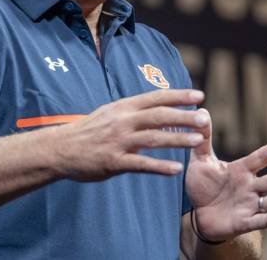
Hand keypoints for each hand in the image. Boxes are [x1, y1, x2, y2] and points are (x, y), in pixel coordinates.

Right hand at [53, 89, 207, 180]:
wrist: (61, 148)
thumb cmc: (89, 130)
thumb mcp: (111, 112)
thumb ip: (134, 110)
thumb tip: (158, 105)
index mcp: (124, 107)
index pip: (156, 98)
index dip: (179, 96)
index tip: (199, 96)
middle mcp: (123, 121)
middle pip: (159, 116)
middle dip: (184, 116)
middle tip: (205, 118)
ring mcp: (118, 141)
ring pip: (153, 138)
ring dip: (177, 139)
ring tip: (198, 141)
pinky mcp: (113, 161)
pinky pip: (140, 164)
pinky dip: (160, 167)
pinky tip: (176, 169)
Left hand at [186, 109, 266, 241]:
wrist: (198, 214)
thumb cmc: (203, 185)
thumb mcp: (201, 161)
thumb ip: (203, 139)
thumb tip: (201, 111)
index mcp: (241, 170)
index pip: (259, 159)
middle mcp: (250, 187)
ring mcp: (248, 206)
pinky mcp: (242, 223)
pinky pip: (257, 221)